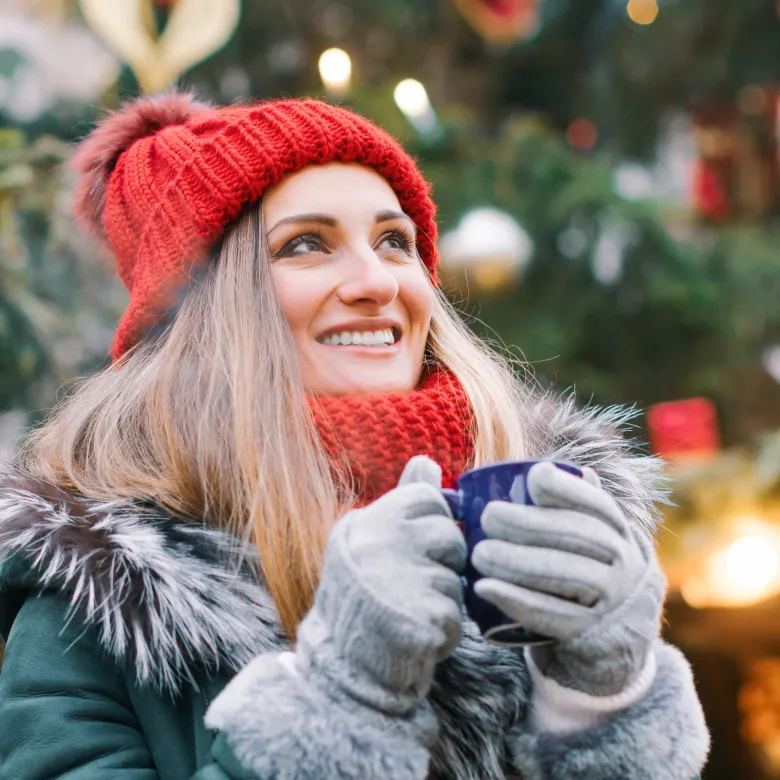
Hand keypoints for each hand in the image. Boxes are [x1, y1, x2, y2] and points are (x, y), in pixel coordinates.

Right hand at [295, 456, 466, 714]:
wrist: (340, 664)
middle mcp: (381, 543)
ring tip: (409, 611)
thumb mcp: (372, 539)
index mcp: (369, 521)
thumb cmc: (362, 595)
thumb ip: (403, 500)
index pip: (429, 498)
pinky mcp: (422, 618)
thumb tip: (427, 460)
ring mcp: (400, 580)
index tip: (414, 548)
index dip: (432, 525)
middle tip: (411, 584)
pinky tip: (415, 635)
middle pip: (450, 536)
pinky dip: (443, 631)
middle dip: (443, 563)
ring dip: (442, 599)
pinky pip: (456, 615)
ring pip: (455, 578)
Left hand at [471, 461, 665, 695]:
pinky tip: (485, 587)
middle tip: (488, 516)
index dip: (567, 488)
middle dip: (529, 523)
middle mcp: (621, 560)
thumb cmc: (587, 567)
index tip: (533, 479)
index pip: (596, 503)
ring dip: (518, 562)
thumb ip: (571, 505)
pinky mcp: (589, 631)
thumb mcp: (590, 535)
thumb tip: (540, 469)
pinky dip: (516, 601)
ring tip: (480, 553)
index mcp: (616, 529)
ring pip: (565, 575)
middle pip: (578, 536)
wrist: (616, 632)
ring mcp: (610, 598)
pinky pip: (553, 615)